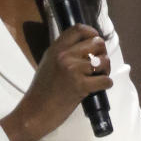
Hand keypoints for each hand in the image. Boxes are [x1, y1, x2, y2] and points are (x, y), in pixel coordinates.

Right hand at [0, 24, 112, 140]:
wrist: (35, 112)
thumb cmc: (42, 91)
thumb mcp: (48, 63)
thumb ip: (64, 53)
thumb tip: (86, 48)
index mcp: (56, 48)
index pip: (78, 29)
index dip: (92, 33)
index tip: (96, 41)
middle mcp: (65, 55)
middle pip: (97, 43)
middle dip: (102, 54)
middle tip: (98, 65)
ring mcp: (73, 70)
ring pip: (103, 61)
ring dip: (105, 70)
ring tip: (98, 77)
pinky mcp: (80, 86)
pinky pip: (105, 80)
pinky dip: (106, 84)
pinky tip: (98, 88)